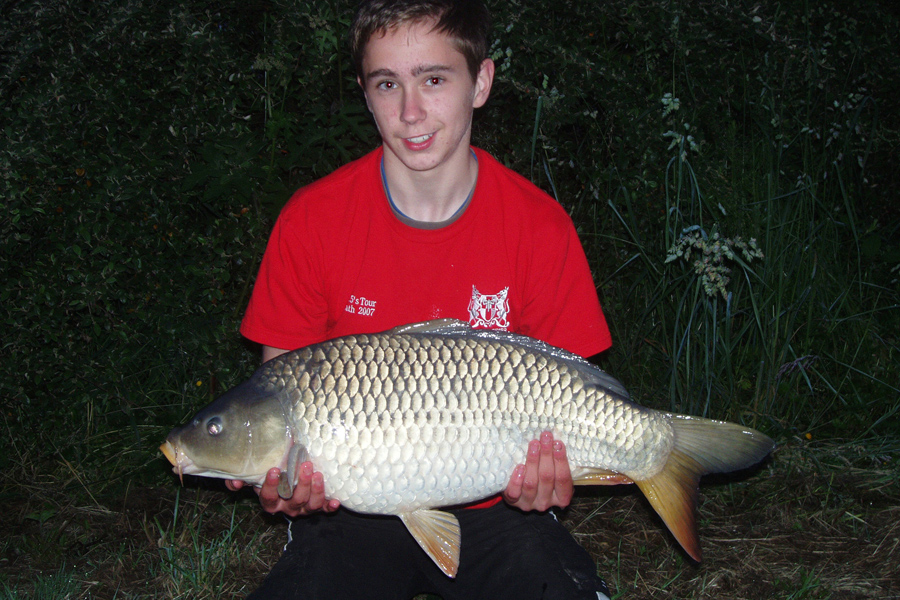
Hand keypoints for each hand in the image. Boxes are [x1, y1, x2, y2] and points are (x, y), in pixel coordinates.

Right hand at [225, 462, 340, 516]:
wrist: (287, 480)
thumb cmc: (273, 475)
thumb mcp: (255, 476)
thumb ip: (243, 478)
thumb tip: (234, 482)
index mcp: (271, 502)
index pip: (269, 498)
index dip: (271, 486)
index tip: (274, 470)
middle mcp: (287, 508)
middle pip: (294, 501)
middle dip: (301, 484)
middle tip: (306, 466)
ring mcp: (303, 509)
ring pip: (310, 506)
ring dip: (316, 491)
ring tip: (319, 474)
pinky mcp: (317, 507)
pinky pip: (324, 509)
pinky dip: (330, 507)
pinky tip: (336, 501)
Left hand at [502, 431, 573, 511]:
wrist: (520, 492)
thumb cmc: (541, 477)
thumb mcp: (553, 473)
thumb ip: (556, 462)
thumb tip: (555, 439)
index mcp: (561, 497)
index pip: (563, 479)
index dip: (561, 461)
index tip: (558, 443)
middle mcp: (546, 502)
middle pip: (547, 478)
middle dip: (546, 455)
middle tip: (545, 438)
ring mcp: (529, 503)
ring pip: (531, 483)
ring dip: (533, 461)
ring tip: (533, 444)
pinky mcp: (513, 502)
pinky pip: (514, 492)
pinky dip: (516, 480)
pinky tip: (519, 466)